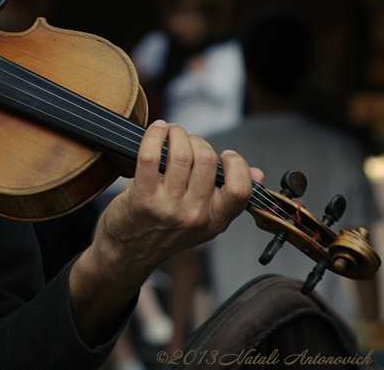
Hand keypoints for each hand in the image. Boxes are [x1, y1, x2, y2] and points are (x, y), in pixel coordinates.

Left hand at [96, 120, 254, 274]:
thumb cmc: (164, 232)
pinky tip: (156, 131)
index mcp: (215, 221)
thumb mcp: (202, 223)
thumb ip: (227, 198)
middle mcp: (195, 216)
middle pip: (207, 161)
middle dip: (197, 140)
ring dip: (176, 133)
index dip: (236, 164)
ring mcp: (168, 207)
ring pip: (182, 154)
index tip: (225, 155)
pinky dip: (154, 136)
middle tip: (186, 140)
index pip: (240, 189)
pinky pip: (151, 156)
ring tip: (170, 132)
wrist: (127, 253)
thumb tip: (257, 173)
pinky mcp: (142, 198)